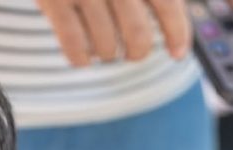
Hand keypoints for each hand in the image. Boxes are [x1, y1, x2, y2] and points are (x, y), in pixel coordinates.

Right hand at [34, 0, 191, 65]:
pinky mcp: (55, 1)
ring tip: (104, 48)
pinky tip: (83, 58)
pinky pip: (74, 46)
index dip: (177, 34)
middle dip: (137, 53)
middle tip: (133, 53)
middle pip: (138, 37)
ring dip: (108, 55)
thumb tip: (176, 32)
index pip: (168, 6)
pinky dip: (81, 59)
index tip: (177, 54)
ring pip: (106, 47)